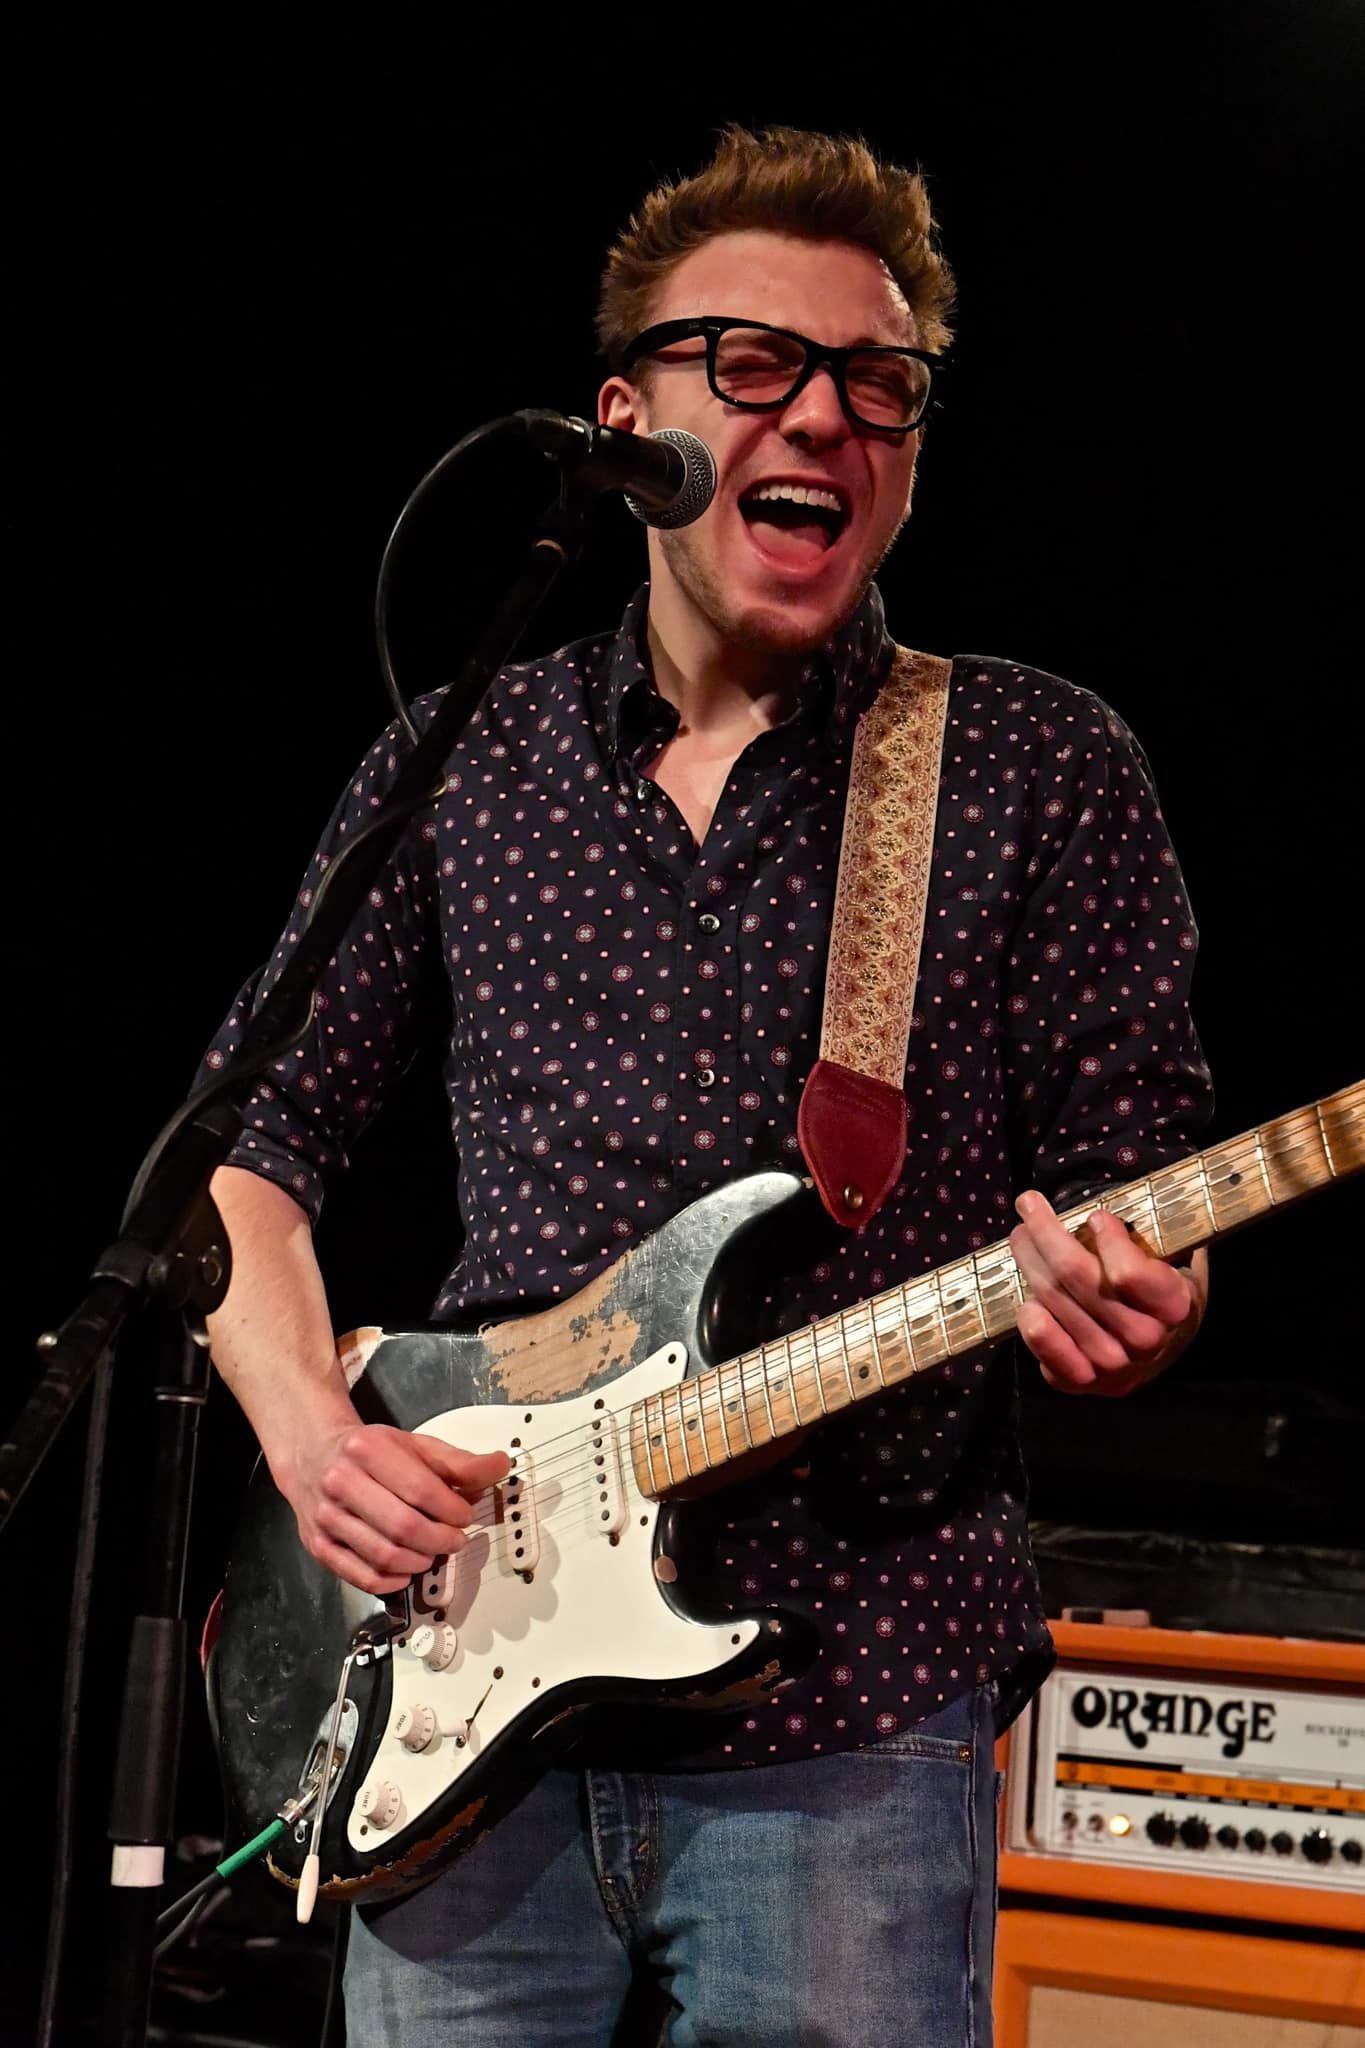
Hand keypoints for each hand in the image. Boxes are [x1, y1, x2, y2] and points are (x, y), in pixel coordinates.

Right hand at [280, 1420, 510, 1594]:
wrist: (314, 1454)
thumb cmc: (370, 1452)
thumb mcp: (414, 1445)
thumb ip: (458, 1461)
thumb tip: (501, 1466)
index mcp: (367, 1450)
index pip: (420, 1490)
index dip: (452, 1510)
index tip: (467, 1515)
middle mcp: (340, 1483)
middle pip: (403, 1527)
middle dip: (441, 1540)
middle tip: (456, 1540)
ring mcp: (325, 1517)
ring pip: (384, 1555)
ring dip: (421, 1561)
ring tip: (434, 1552)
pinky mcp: (317, 1546)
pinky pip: (361, 1577)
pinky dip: (392, 1581)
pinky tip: (409, 1569)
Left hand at [1010, 1192, 1208, 1396]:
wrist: (1163, 1349)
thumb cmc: (1160, 1292)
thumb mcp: (1174, 1262)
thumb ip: (1150, 1237)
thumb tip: (1105, 1208)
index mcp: (1175, 1306)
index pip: (1128, 1272)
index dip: (1106, 1239)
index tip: (1094, 1217)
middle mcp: (1144, 1341)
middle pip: (1076, 1277)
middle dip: (1045, 1231)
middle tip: (1028, 1204)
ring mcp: (1111, 1366)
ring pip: (1052, 1300)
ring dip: (1028, 1259)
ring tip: (1021, 1234)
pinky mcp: (1079, 1381)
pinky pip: (1042, 1341)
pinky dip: (1029, 1316)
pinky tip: (1028, 1294)